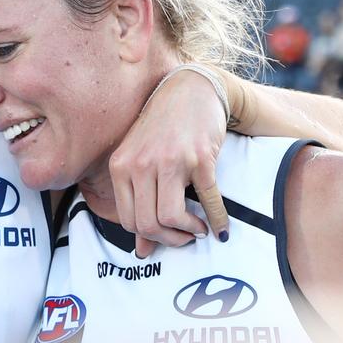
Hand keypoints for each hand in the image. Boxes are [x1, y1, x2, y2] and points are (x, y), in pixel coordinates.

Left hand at [109, 68, 231, 257]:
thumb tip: (141, 252)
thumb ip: (139, 204)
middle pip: (148, 223)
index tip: (165, 235)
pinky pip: (207, 200)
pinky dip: (217, 220)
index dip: (149, 236)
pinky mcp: (199, 158)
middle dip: (169, 239)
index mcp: (121, 167)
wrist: (190, 90)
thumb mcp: (142, 163)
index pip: (128, 220)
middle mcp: (140, 164)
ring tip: (197, 229)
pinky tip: (220, 227)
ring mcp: (169, 160)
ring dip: (188, 232)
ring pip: (170, 216)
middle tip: (184, 238)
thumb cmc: (163, 129)